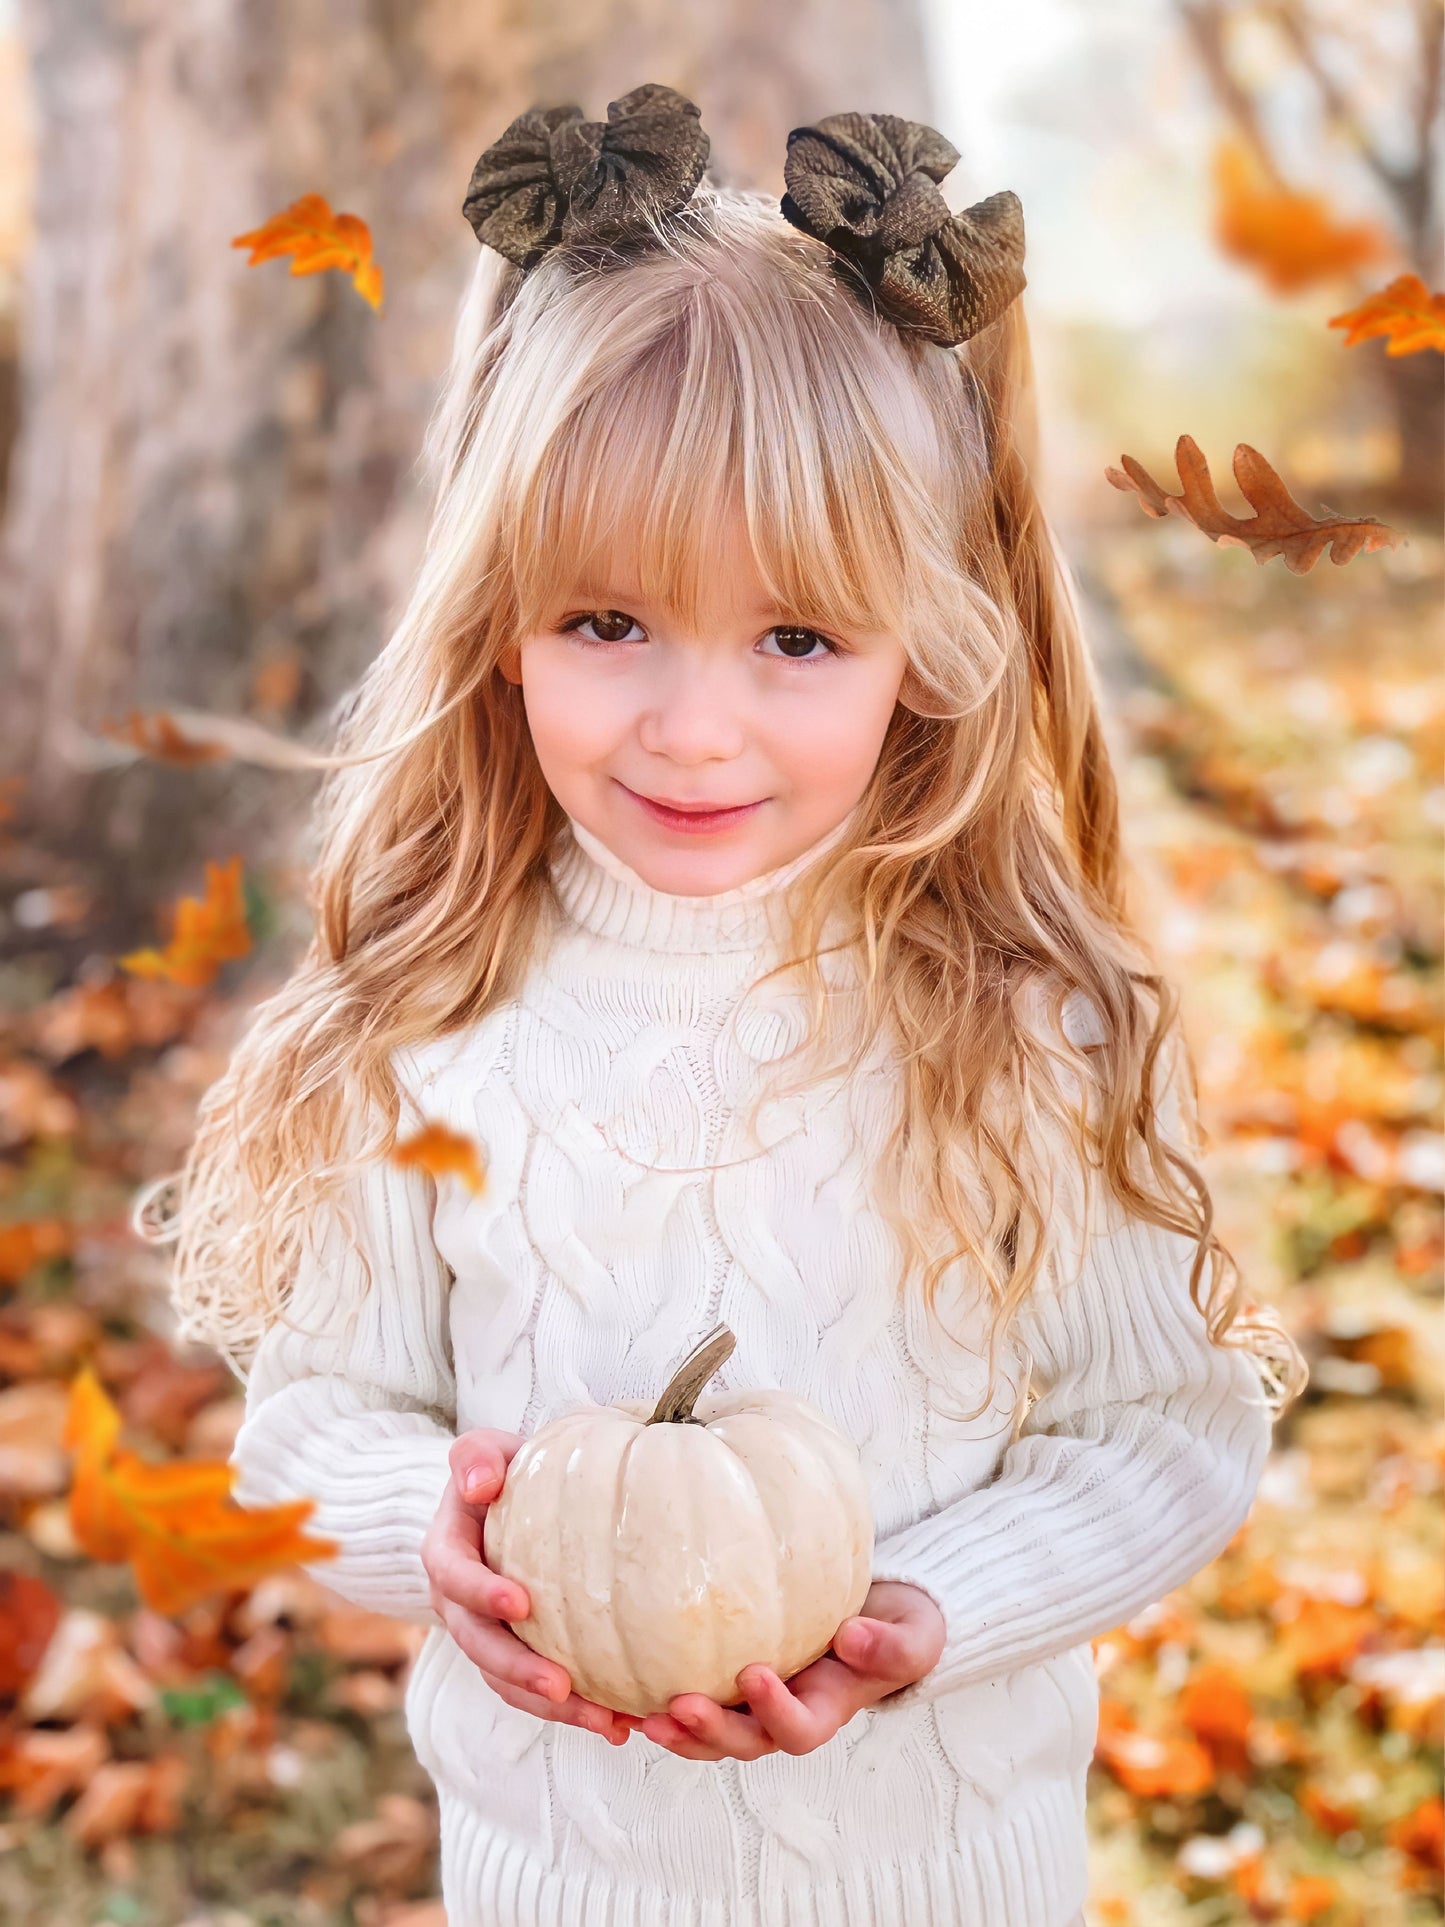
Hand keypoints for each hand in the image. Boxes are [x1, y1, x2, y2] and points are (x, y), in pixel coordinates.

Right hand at [421, 1428, 640, 1746]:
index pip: (454, 1578)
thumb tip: (479, 1484)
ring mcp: (486, 1636)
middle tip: (562, 1686)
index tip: (522, 1603)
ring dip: (553, 1708)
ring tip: (606, 1722)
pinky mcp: (516, 1656)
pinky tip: (620, 1724)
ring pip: (508, 1683)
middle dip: (518, 1671)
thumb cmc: (502, 1472)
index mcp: (446, 1554)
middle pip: (479, 1647)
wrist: (506, 1502)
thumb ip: (475, 1457)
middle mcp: (458, 1605)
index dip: (481, 1594)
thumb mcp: (484, 1451)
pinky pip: (536, 1692)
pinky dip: (573, 1711)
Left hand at [639, 1581, 945, 1761]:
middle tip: (680, 1707)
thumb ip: (892, 1644)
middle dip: (711, 1732)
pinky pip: (699, 1694)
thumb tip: (851, 1639)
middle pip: (745, 1742)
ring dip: (680, 1729)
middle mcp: (786, 1712)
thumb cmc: (897, 1626)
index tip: (755, 1674)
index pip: (799, 1730)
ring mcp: (757, 1699)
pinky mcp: (733, 1674)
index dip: (776, 1713)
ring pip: (714, 1731)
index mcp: (827, 1709)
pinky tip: (633, 1684)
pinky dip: (668, 1699)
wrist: (878, 1611)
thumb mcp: (914, 1634)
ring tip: (644, 1715)